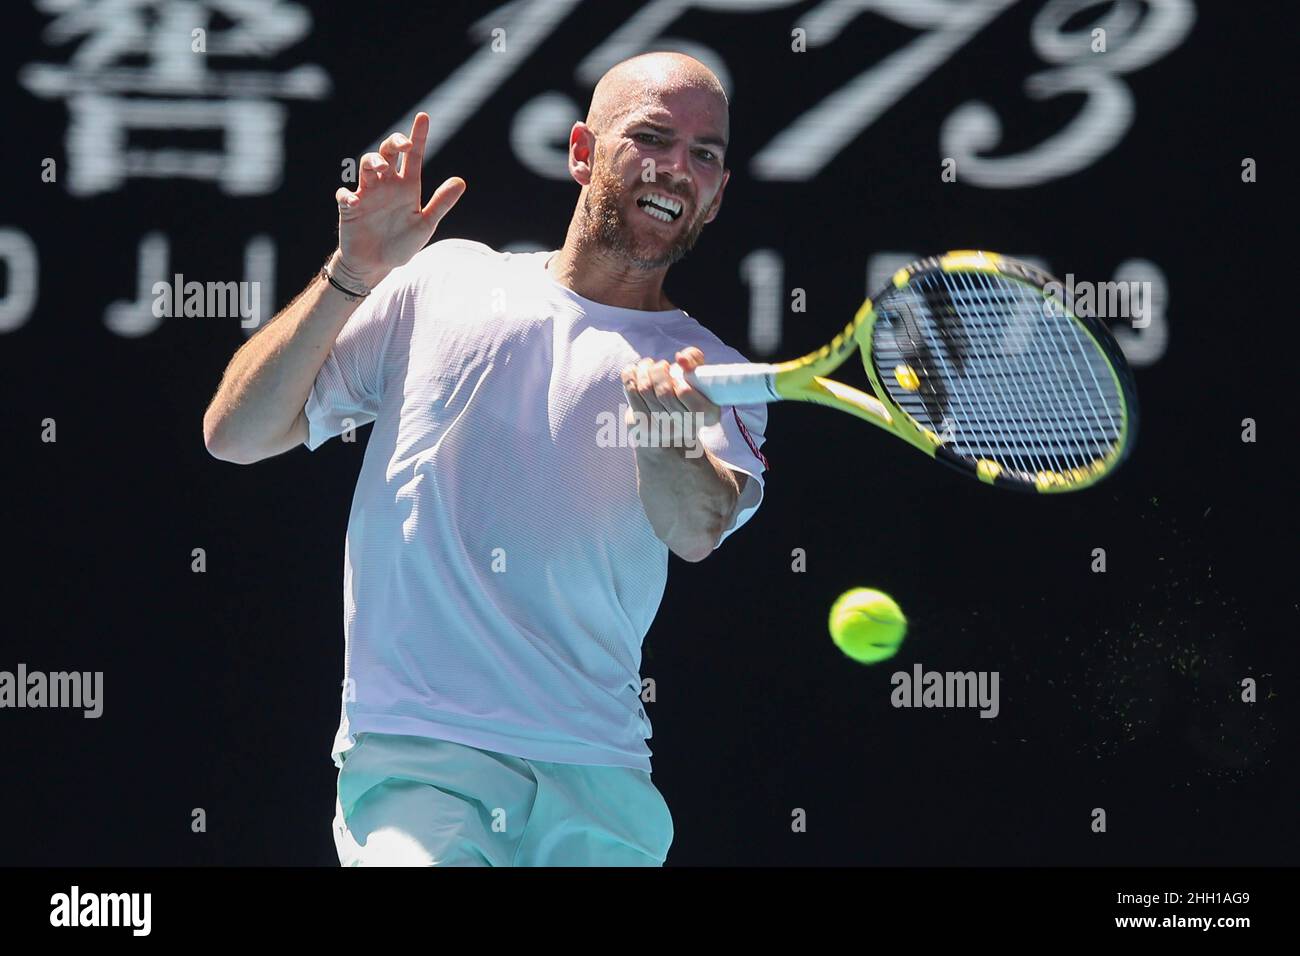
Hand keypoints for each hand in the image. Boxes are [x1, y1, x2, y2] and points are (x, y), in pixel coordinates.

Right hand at [333, 112, 465, 286]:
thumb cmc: (401, 244)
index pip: (413, 156)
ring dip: (372, 162)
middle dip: (393, 143)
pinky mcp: (349, 208)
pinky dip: (348, 196)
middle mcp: (386, 185)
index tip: (424, 117)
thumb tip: (460, 181)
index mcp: (407, 187)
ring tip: (382, 169)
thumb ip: (440, 203)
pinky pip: (344, 195)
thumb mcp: (425, 225)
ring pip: (365, 166)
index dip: (418, 136)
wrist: (377, 265)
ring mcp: (366, 194)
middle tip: (404, 145)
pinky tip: (356, 202)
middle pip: (386, 153)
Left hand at [620, 348, 721, 451]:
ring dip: (644, 370)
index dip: (677, 379)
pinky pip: (631, 393)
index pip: (685, 393)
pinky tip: (635, 371)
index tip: (676, 375)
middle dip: (658, 371)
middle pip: (663, 392)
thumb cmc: (685, 393)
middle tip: (661, 366)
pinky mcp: (641, 426)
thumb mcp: (697, 375)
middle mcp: (685, 428)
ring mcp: (661, 430)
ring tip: (648, 366)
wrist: (670, 427)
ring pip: (645, 390)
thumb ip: (695, 361)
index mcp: (707, 415)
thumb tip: (680, 358)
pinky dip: (630, 375)